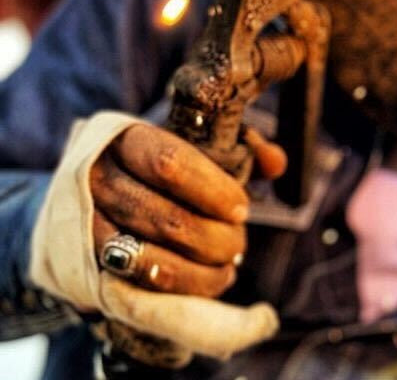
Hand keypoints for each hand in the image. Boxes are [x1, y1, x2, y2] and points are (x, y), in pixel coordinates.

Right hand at [89, 124, 285, 297]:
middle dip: (214, 238)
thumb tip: (275, 163)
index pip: (170, 163)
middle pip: (165, 218)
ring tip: (228, 266)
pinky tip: (208, 285)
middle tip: (238, 242)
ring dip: (201, 272)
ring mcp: (84, 228)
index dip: (213, 190)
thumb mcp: (195, 148)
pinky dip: (180, 292)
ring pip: (149, 261)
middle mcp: (95, 181)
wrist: (90, 200)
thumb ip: (241, 151)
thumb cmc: (161, 171)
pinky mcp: (85, 268)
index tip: (242, 209)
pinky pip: (137, 289)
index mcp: (125, 140)